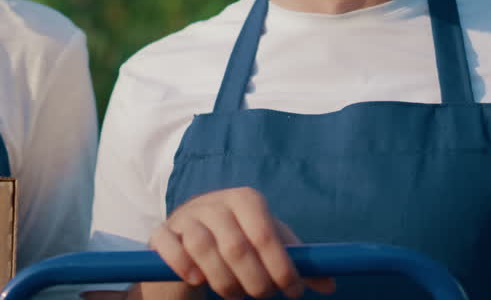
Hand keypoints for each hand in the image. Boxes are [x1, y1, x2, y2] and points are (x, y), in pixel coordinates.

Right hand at [148, 187, 335, 299]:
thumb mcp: (268, 252)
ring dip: (223, 281)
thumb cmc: (236, 246)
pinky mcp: (160, 234)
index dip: (281, 267)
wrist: (189, 246)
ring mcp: (184, 216)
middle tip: (260, 296)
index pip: (266, 234)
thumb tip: (329, 285)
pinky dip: (183, 265)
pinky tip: (196, 280)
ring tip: (233, 294)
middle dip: (254, 281)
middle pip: (236, 246)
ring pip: (203, 248)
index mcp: (245, 200)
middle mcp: (213, 202)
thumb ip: (295, 264)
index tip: (292, 291)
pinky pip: (169, 246)